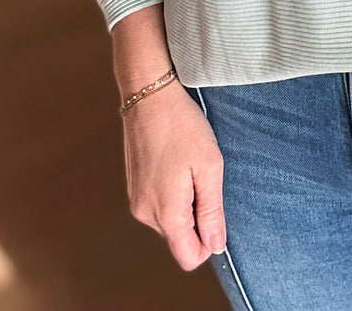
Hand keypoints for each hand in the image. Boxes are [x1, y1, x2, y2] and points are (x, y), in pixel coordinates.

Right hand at [122, 80, 226, 270]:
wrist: (149, 94)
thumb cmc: (182, 126)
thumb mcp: (209, 166)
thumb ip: (212, 211)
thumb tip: (216, 246)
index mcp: (167, 213)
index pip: (189, 257)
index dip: (209, 242)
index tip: (217, 210)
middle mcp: (145, 213)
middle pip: (179, 238)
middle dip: (197, 217)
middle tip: (204, 177)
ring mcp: (136, 199)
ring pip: (170, 220)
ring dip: (185, 202)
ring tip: (189, 166)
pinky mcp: (134, 186)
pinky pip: (159, 204)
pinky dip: (172, 191)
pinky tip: (176, 161)